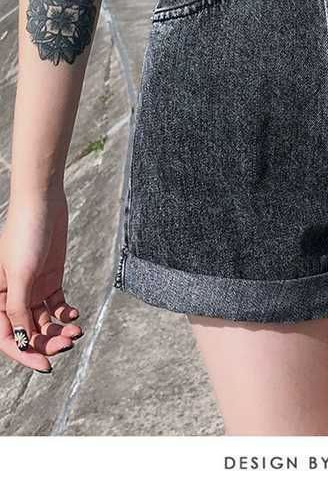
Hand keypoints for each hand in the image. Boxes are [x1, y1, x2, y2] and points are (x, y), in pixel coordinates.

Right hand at [0, 189, 82, 372]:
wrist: (44, 204)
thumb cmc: (26, 233)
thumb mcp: (21, 273)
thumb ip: (19, 307)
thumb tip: (23, 339)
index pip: (8, 337)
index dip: (24, 353)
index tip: (46, 365)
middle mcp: (13, 296)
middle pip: (29, 332)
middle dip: (47, 342)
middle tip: (69, 343)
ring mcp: (33, 288)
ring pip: (45, 321)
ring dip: (59, 329)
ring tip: (77, 330)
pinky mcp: (50, 278)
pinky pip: (56, 305)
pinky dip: (65, 313)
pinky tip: (73, 313)